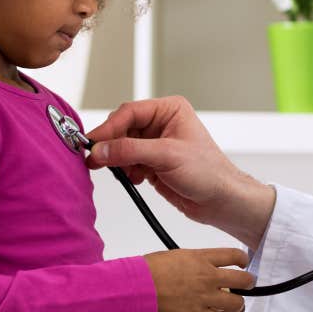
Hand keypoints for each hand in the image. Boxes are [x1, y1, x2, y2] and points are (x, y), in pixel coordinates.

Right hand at [85, 97, 276, 247]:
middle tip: (96, 160)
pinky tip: (136, 179)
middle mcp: (161, 124)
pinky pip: (127, 163)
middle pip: (122, 129)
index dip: (109, 127)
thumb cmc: (208, 173)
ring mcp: (155, 144)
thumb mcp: (167, 156)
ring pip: (121, 147)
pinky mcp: (151, 163)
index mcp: (169, 110)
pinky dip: (125, 172)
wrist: (220, 201)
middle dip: (111, 145)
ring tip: (123, 173)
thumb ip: (130, 151)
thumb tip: (100, 149)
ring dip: (118, 161)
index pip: (129, 112)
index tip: (92, 143)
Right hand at [144, 248, 254, 311]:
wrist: (138, 286)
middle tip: (245, 286)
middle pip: (243, 279)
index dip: (242, 260)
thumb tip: (200, 263)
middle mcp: (208, 275)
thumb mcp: (177, 255)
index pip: (235, 255)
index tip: (242, 264)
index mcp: (202, 257)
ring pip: (236, 303)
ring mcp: (205, 295)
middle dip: (247, 283)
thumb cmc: (151, 269)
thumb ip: (194, 260)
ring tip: (228, 307)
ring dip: (234, 306)